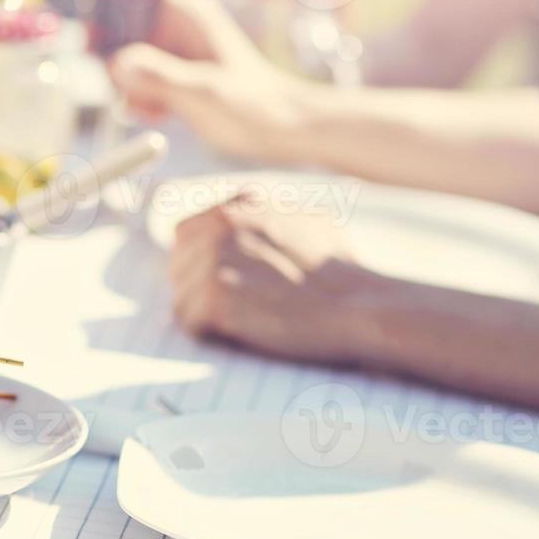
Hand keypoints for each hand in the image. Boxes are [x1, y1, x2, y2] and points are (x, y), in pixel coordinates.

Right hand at [108, 0, 311, 162]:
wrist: (284, 127)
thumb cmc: (254, 103)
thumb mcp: (203, 90)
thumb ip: (160, 75)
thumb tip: (118, 64)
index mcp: (184, 8)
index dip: (106, 26)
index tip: (108, 60)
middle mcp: (174, 22)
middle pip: (118, 35)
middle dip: (118, 68)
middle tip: (135, 96)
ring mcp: (172, 49)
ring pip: (126, 63)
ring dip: (129, 89)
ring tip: (155, 109)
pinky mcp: (173, 74)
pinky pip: (138, 82)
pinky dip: (140, 100)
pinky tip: (159, 115)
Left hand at [169, 196, 382, 364]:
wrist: (360, 305)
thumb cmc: (340, 272)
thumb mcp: (305, 220)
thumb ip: (262, 218)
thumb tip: (226, 222)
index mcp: (239, 205)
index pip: (185, 233)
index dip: (197, 262)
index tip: (218, 282)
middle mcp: (221, 225)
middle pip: (178, 265)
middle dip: (199, 288)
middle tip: (235, 308)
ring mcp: (215, 260)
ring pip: (181, 295)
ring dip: (206, 314)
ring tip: (246, 320)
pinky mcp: (215, 296)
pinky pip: (189, 321)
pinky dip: (210, 333)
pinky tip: (241, 331)